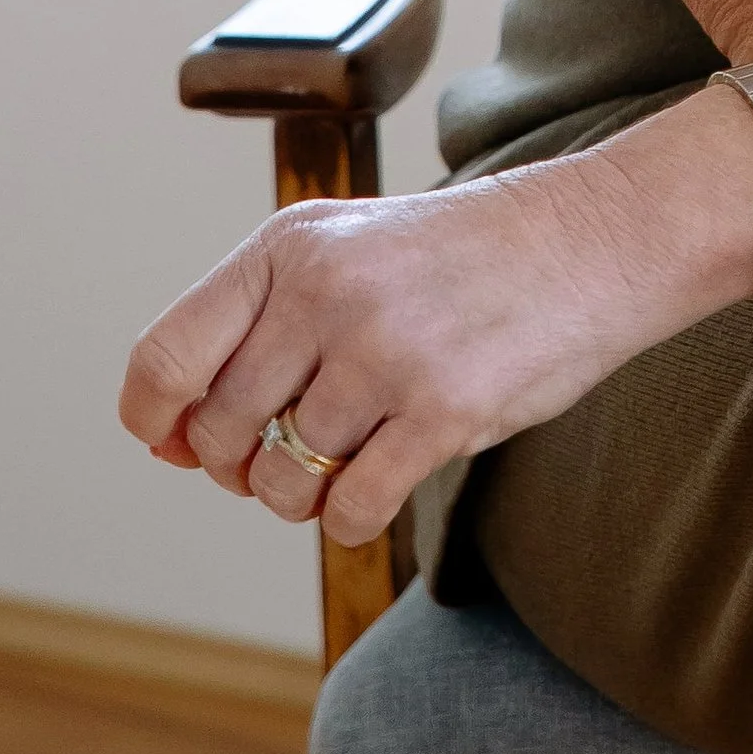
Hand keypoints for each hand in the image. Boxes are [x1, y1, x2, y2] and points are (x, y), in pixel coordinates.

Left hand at [118, 89, 752, 547]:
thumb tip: (166, 442)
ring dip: (306, 494)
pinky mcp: (444, 410)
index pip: (165, 357)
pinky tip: (388, 478)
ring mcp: (385, 352)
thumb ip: (256, 330)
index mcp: (290, 246)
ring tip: (354, 454)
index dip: (157, 420)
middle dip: (245, 464)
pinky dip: (355, 517)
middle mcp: (326, 293)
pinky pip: (350, 512)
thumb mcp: (347, 252)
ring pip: (283, 484)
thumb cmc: (460, 256)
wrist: (595, 236)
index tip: (181, 442)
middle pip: (222, 434)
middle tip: (298, 446)